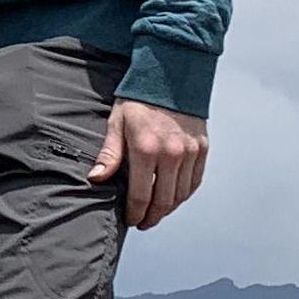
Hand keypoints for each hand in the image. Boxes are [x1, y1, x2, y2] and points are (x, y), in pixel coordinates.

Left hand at [90, 97, 207, 229]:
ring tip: (156, 213)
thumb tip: (96, 179)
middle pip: (164, 200)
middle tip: (142, 223)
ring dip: (168, 209)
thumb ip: (109, 154)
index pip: (142, 195)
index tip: (130, 220)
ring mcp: (190, 152)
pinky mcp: (202, 148)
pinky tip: (173, 198)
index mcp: (147, 149)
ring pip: (181, 194)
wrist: (171, 75)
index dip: (135, 213)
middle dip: (152, 217)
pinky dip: (184, 194)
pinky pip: (195, 181)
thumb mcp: (117, 123)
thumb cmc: (139, 99)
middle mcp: (172, 154)